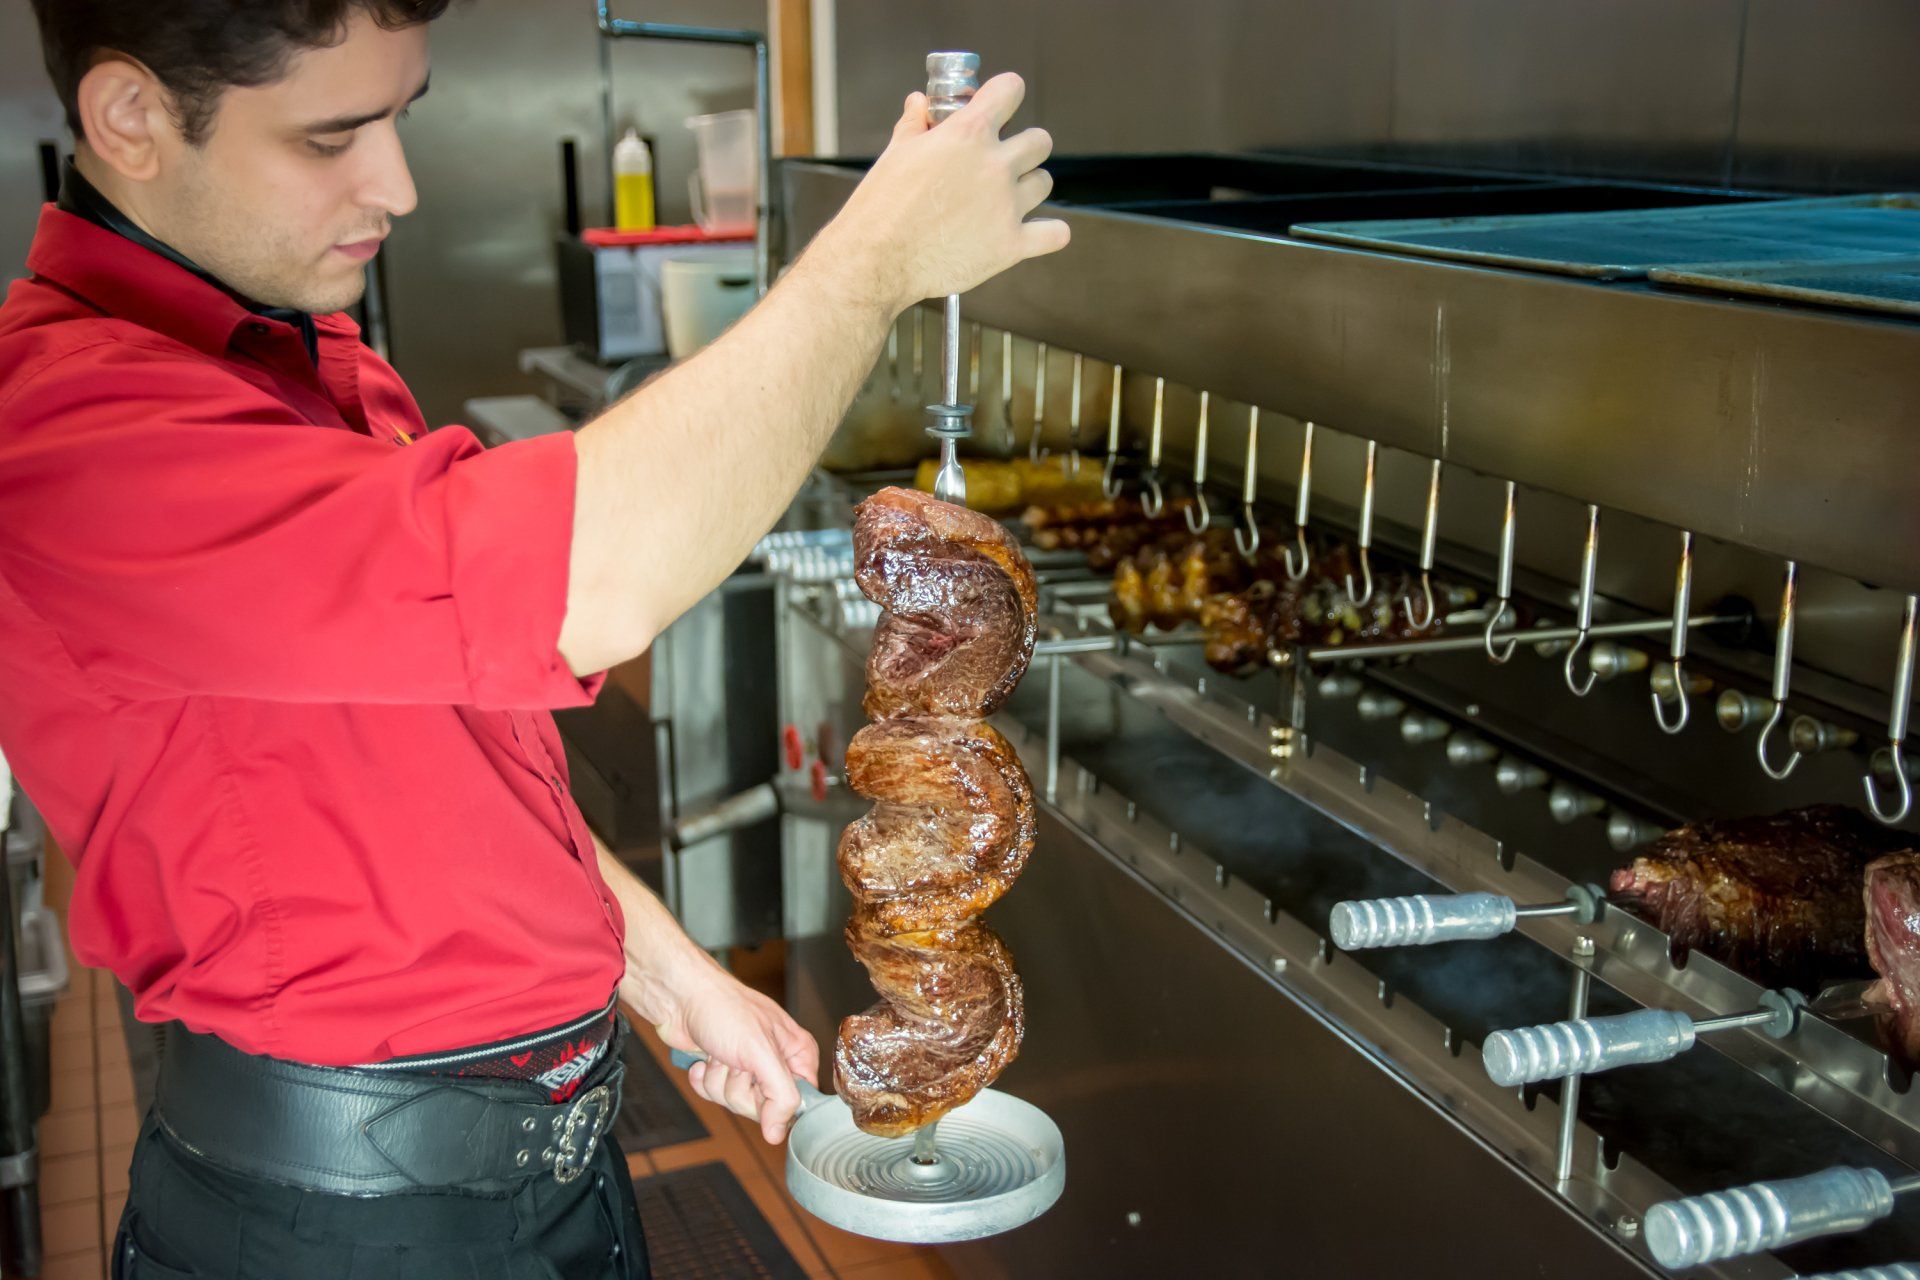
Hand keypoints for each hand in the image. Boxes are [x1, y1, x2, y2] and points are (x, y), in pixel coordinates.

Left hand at [636, 959, 819, 1143]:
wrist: (680, 996)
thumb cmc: (723, 1008)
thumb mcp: (760, 1052)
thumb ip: (780, 1094)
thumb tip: (780, 1133)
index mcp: (797, 1053)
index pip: (798, 1101)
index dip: (775, 1102)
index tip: (759, 1086)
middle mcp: (774, 1061)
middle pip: (763, 1107)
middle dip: (739, 1087)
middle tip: (735, 1061)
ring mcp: (746, 1067)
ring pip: (734, 1101)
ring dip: (718, 1080)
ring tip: (718, 1053)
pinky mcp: (720, 1070)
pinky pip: (713, 1095)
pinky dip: (702, 1079)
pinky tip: (703, 1057)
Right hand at [823, 72, 1067, 312]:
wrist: (878, 259)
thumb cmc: (882, 207)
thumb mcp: (896, 153)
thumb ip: (915, 124)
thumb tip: (919, 103)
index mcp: (968, 133)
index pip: (1010, 90)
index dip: (1005, 94)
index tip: (1000, 105)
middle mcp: (995, 166)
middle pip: (1040, 141)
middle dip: (1024, 147)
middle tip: (1004, 161)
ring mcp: (1007, 206)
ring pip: (1045, 182)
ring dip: (1030, 186)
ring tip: (1006, 199)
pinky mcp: (1011, 245)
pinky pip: (1055, 234)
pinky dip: (1049, 233)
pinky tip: (1035, 232)